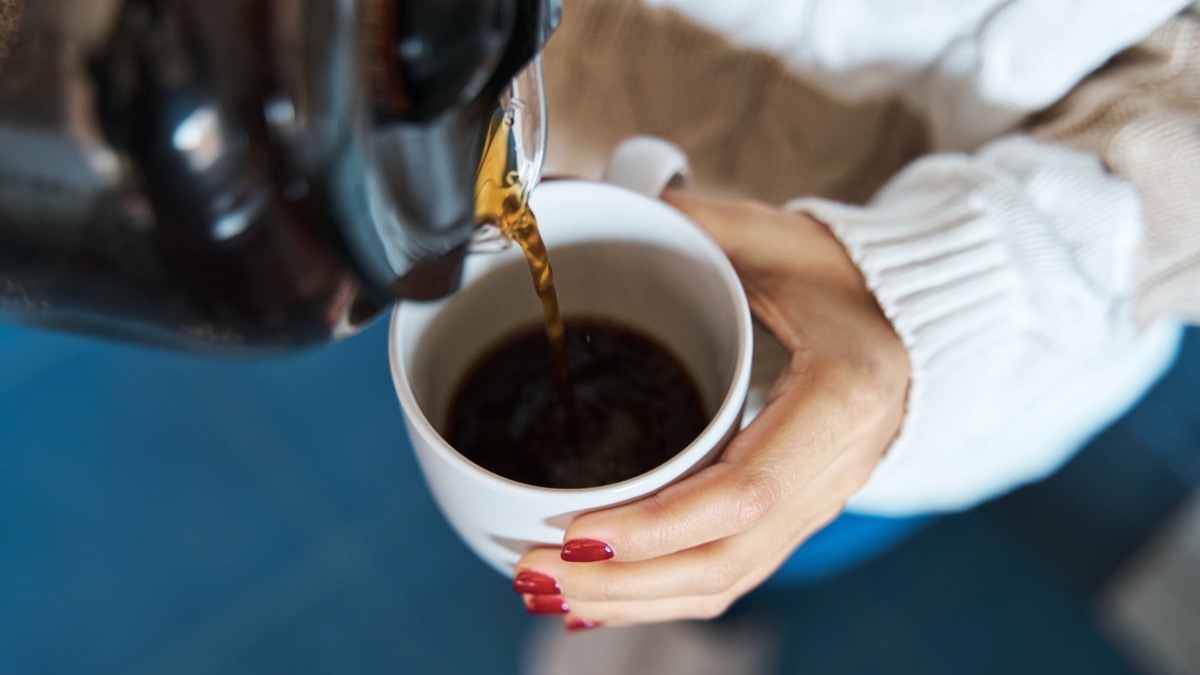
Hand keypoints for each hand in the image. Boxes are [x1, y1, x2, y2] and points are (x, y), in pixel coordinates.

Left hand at [511, 190, 909, 628]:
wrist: (915, 319)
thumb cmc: (849, 276)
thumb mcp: (778, 237)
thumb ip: (694, 223)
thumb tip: (591, 197)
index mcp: (840, 399)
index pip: (744, 491)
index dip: (656, 524)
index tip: (574, 531)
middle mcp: (836, 470)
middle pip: (725, 560)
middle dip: (622, 583)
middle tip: (532, 572)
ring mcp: (819, 503)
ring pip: (724, 582)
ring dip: (631, 601)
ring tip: (548, 593)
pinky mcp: (797, 515)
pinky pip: (730, 574)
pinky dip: (661, 595)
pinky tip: (602, 599)